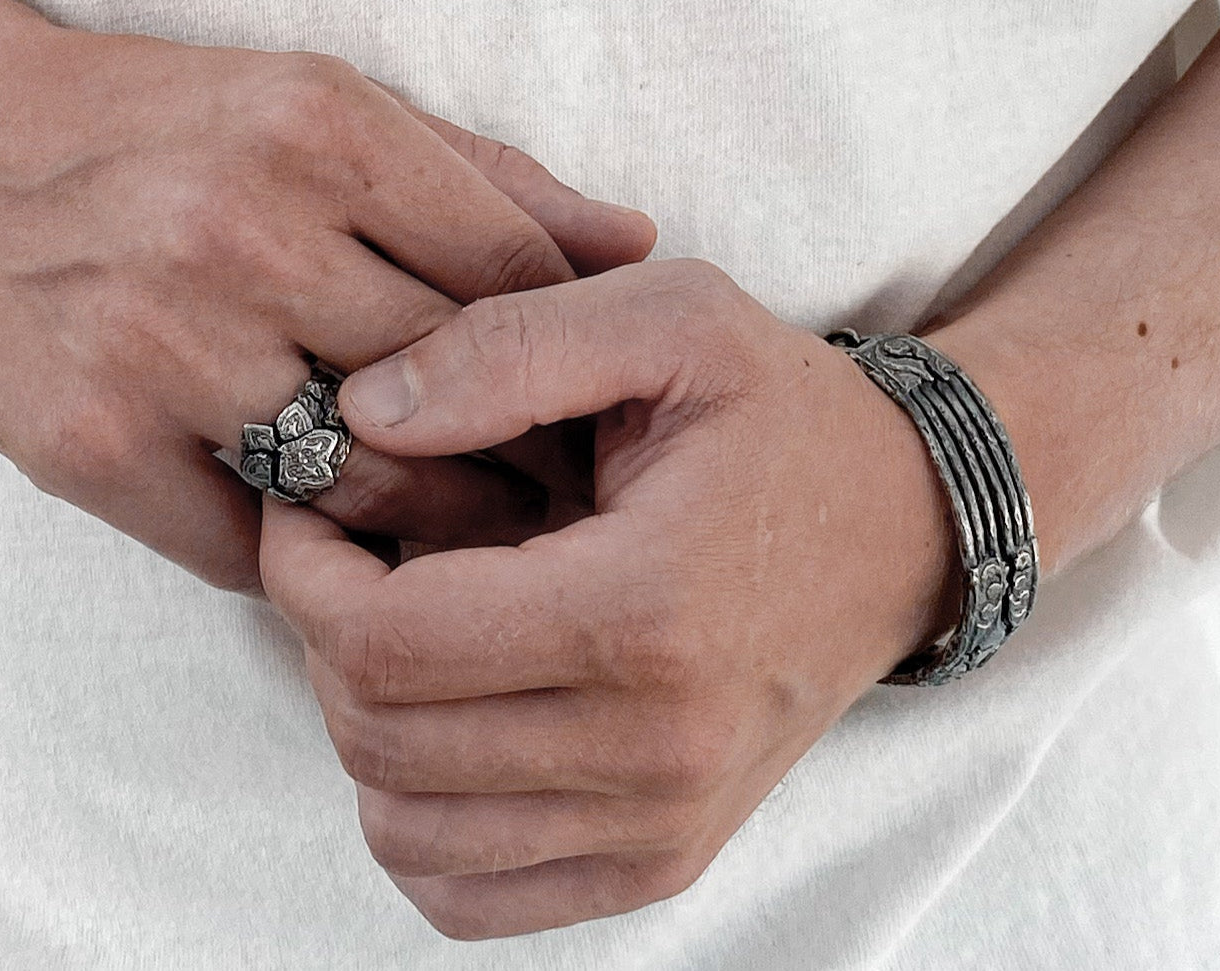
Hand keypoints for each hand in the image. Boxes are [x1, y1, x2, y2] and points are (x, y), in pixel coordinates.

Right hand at [0, 12, 654, 590]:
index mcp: (325, 133)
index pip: (514, 278)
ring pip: (366, 487)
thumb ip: (493, 181)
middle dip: (532, 465)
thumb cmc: (175, 135)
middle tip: (570, 508)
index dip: (575, 364)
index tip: (597, 418)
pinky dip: (313, 566)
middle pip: (454, 394)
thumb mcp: (337, 113)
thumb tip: (634, 241)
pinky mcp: (89, 442)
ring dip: (442, 532)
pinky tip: (353, 558)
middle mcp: (242, 233)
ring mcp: (158, 344)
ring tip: (484, 543)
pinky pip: (250, 549)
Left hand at [260, 259, 960, 937]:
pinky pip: (474, 900)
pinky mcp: (664, 860)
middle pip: (380, 741)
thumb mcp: (675, 320)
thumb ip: (510, 346)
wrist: (915, 529)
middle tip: (355, 560)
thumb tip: (365, 414)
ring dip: (366, 732)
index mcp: (645, 613)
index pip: (385, 645)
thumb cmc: (792, 424)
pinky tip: (452, 733)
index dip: (304, 576)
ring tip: (410, 637)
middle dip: (324, 640)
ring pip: (406, 833)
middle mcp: (656, 749)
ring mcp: (663, 822)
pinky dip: (423, 829)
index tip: (313, 513)